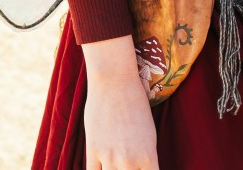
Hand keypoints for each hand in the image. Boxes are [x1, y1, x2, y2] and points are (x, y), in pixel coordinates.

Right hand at [81, 35, 158, 169]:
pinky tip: (101, 167)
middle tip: (129, 166)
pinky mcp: (92, 151)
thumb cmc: (136, 104)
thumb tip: (140, 168)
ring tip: (115, 164)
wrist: (115, 82)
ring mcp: (110, 157)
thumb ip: (143, 156)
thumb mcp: (148, 133)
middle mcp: (130, 160)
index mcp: (149, 155)